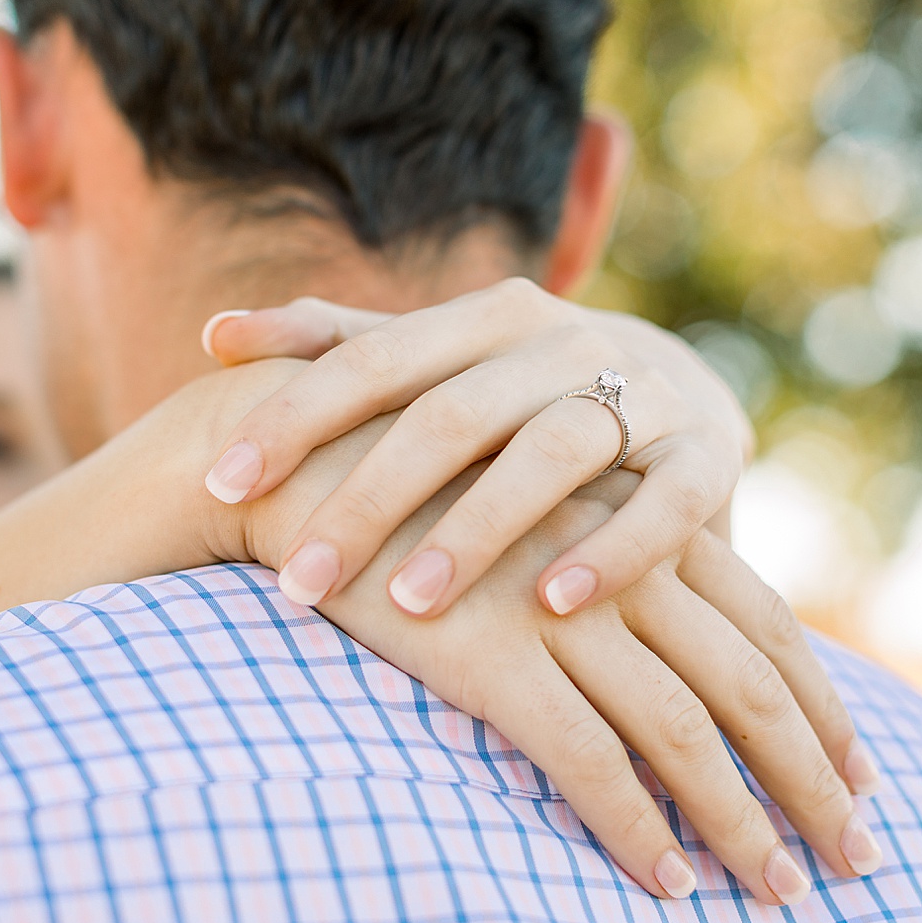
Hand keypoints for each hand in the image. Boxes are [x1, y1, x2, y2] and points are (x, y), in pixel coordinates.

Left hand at [201, 278, 754, 618]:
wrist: (681, 391)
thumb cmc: (518, 392)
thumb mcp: (435, 361)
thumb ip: (333, 344)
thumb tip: (213, 334)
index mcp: (482, 318)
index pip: (371, 359)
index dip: (294, 418)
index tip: (219, 487)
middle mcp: (561, 342)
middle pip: (451, 413)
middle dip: (368, 498)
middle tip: (298, 583)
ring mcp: (641, 394)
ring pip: (554, 450)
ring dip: (480, 527)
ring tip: (411, 603)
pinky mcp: (708, 454)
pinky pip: (666, 503)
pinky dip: (615, 551)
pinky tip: (553, 605)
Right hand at [218, 418, 883, 904]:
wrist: (297, 462)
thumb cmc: (412, 496)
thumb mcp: (530, 509)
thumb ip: (602, 556)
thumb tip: (657, 638)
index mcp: (638, 518)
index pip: (766, 624)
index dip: (822, 706)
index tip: (860, 776)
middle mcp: (618, 558)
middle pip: (753, 684)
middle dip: (814, 779)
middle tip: (859, 856)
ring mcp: (558, 607)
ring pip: (688, 733)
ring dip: (745, 824)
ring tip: (777, 891)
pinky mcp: (492, 656)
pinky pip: (590, 760)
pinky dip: (636, 829)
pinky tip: (667, 885)